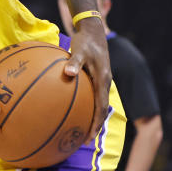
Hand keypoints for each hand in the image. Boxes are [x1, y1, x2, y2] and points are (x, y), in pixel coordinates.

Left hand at [65, 18, 109, 139]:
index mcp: (103, 80)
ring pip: (97, 103)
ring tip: (78, 129)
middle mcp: (104, 83)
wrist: (93, 30)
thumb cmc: (85, 41)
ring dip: (90, 117)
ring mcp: (100, 80)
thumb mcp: (79, 50)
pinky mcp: (94, 77)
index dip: (95, 123)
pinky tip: (70, 108)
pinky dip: (83, 104)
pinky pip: (90, 95)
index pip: (100, 107)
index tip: (88, 136)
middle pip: (101, 110)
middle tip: (83, 140)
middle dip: (93, 126)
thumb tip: (68, 73)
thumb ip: (73, 62)